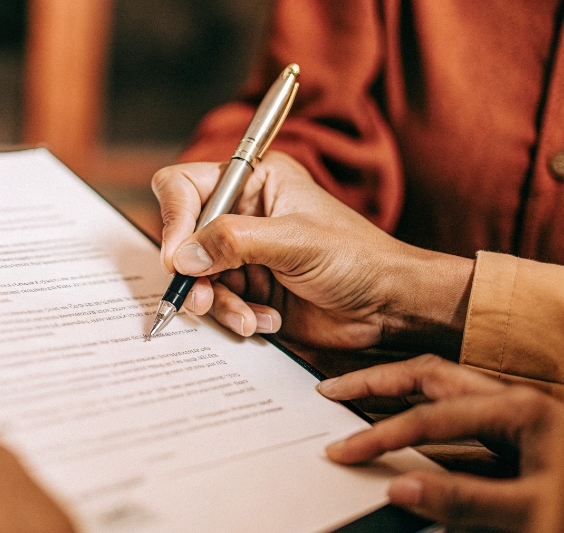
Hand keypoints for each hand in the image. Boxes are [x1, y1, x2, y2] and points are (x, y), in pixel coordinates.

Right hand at [152, 152, 473, 354]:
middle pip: (183, 237)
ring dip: (218, 302)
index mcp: (255, 181)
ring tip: (248, 317)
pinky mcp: (248, 288)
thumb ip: (235, 241)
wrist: (387, 307)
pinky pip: (217, 302)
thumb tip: (182, 255)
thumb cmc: (357, 258)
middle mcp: (242, 213)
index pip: (186, 187)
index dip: (175, 219)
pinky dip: (235, 316)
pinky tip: (266, 320)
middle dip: (193, 273)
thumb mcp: (296, 242)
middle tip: (204, 299)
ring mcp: (242, 254)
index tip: (178, 258)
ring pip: (196, 276)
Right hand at [317, 355, 563, 532]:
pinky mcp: (515, 426)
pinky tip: (404, 421)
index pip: (430, 417)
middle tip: (335, 392)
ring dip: (397, 386)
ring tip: (358, 394)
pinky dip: (420, 406)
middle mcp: (513, 398)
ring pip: (442, 382)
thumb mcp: (531, 510)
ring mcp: (514, 408)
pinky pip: (456, 404)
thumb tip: (402, 488)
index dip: (381, 435)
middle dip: (378, 381)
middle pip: (430, 373)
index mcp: (518, 409)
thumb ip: (466, 500)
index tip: (344, 450)